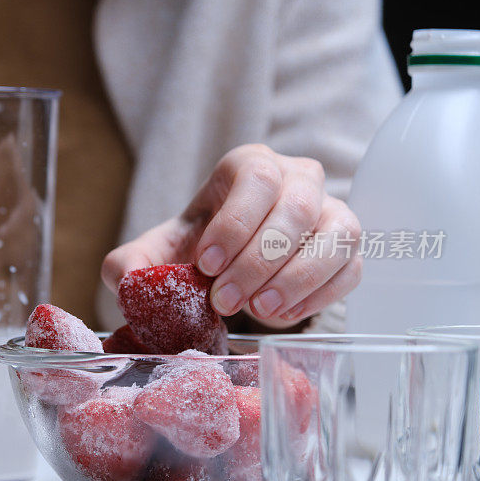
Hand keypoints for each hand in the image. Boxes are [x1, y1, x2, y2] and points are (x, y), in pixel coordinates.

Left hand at [101, 144, 361, 328]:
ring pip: (337, 234)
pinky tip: (280, 315)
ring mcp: (330, 211)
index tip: (206, 265)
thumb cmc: (196, 250)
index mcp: (249, 165)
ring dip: (297, 278)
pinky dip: (319, 296)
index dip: (235, 224)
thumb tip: (128, 279)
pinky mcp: (346, 249)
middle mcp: (297, 178)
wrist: (225, 266)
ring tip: (257, 310)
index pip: (257, 179)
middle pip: (297, 207)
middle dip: (258, 260)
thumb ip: (129, 263)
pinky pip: (350, 269)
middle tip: (223, 299)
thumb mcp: (153, 254)